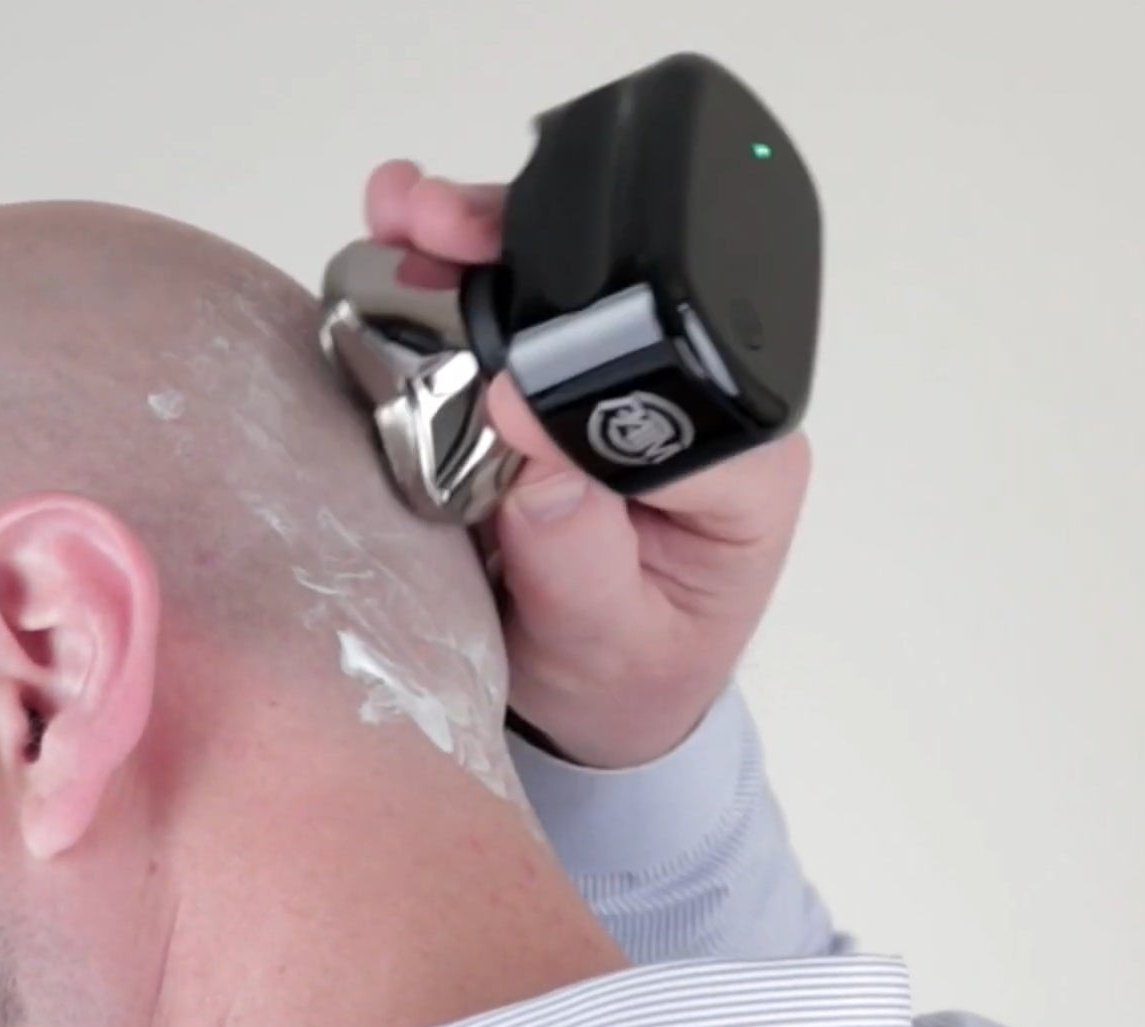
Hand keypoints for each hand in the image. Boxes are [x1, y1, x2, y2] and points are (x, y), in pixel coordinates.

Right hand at [365, 159, 812, 768]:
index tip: (494, 369)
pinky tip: (403, 235)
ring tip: (402, 211)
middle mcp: (693, 402)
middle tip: (432, 226)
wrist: (595, 697)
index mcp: (742, 466)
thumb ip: (581, 563)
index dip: (582, 358)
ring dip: (480, 243)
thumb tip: (539, 450)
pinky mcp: (566, 380)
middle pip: (619, 298)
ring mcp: (625, 381)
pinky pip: (520, 315)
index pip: (673, 381)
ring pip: (563, 287)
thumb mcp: (609, 648)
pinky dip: (457, 274)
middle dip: (523, 250)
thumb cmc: (622, 680)